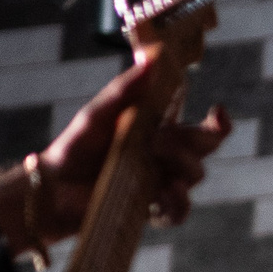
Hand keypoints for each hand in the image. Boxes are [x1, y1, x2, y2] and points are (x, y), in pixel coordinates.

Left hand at [37, 60, 233, 237]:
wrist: (53, 187)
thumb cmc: (75, 147)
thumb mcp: (98, 114)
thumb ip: (125, 90)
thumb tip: (150, 60)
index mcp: (160, 133)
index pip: (201, 129)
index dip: (219, 123)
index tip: (218, 111)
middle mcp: (167, 159)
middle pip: (204, 149)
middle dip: (195, 140)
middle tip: (160, 139)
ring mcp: (162, 185)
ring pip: (194, 176)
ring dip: (181, 165)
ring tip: (152, 157)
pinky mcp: (151, 211)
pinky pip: (178, 212)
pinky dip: (176, 202)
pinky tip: (162, 193)